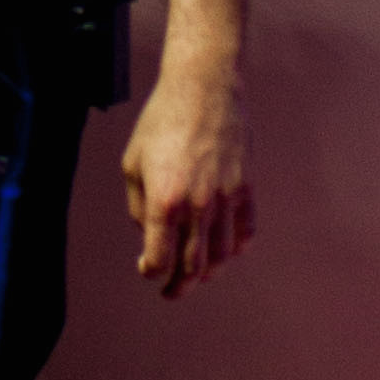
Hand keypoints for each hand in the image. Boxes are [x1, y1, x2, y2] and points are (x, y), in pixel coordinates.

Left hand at [123, 58, 254, 296]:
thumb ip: (139, 205)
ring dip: (209, 271)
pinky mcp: (246, 187)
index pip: (159, 258)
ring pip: (222, 255)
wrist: (203, 87)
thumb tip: (149, 234)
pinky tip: (227, 251)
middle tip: (172, 291)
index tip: (147, 269)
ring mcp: (226, 198)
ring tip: (199, 274)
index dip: (151, 271)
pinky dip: (237, 248)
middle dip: (181, 285)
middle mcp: (197, 206)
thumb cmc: (161, 121)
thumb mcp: (133, 162)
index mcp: (164, 200)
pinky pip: (246, 230)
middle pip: (193, 266)